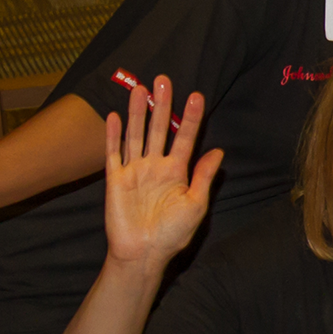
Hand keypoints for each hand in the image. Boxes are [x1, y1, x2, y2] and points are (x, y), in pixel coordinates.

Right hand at [101, 76, 219, 265]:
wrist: (143, 254)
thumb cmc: (173, 234)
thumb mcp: (195, 204)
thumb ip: (204, 176)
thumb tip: (219, 151)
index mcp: (177, 171)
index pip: (186, 138)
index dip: (191, 117)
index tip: (197, 95)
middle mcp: (155, 166)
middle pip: (159, 129)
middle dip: (162, 105)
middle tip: (165, 79)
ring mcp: (134, 171)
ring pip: (137, 135)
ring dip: (138, 113)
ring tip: (141, 89)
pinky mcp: (115, 180)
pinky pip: (114, 154)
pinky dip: (114, 135)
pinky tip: (115, 116)